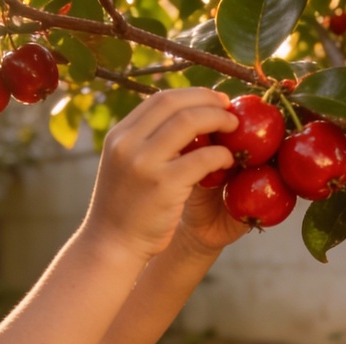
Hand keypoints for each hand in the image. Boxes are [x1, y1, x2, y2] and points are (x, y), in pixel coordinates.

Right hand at [81, 88, 238, 258]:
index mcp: (119, 136)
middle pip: (175, 103)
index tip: (212, 100)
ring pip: (189, 122)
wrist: (110, 246)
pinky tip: (227, 160)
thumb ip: (144, 144)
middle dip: (207, 100)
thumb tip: (179, 120)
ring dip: (218, 120)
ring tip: (235, 129)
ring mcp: (144, 163)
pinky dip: (220, 154)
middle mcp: (128, 143)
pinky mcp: (164, 185)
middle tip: (229, 108)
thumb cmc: (123, 209)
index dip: (191, 94)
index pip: (159, 99)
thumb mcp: (124, 167)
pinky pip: (202, 158)